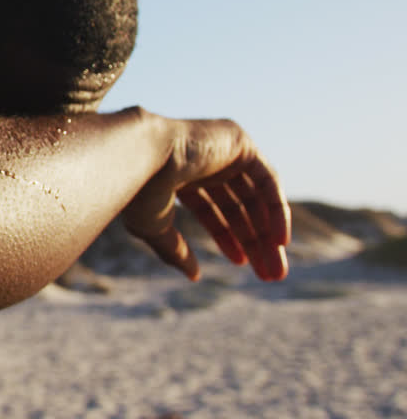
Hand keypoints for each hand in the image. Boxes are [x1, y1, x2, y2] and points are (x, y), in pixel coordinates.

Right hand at [122, 117, 290, 281]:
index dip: (227, 237)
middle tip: (269, 275)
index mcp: (178, 177)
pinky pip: (267, 180)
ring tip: (276, 269)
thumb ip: (176, 250)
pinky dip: (277, 211)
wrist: (140, 157)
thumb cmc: (139, 192)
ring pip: (255, 196)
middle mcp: (202, 162)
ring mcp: (221, 149)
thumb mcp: (154, 228)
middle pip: (238, 205)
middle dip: (254, 241)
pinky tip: (279, 241)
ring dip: (269, 233)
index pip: (211, 209)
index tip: (241, 263)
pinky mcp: (239, 142)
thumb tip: (194, 276)